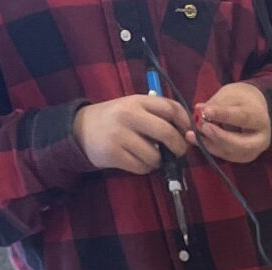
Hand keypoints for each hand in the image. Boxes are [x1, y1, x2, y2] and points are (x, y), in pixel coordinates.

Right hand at [73, 95, 187, 173]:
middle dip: (179, 146)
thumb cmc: (115, 119)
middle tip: (179, 152)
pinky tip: (137, 160)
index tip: (188, 132)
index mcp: (136, 100)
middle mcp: (128, 115)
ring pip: (156, 156)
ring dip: (159, 160)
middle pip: (167, 133)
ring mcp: (120, 135)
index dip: (185, 122)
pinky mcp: (115, 154)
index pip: (170, 108)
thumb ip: (156, 114)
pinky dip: (145, 167)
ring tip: (151, 155)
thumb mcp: (133, 107)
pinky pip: (142, 167)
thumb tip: (187, 131)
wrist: (82, 129)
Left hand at [195, 82, 271, 163]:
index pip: (242, 118)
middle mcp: (260, 140)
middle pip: (240, 144)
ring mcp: (252, 152)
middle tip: (202, 127)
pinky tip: (196, 140)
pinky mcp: (242, 157)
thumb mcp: (231, 95)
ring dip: (209, 144)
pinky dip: (209, 148)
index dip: (223, 115)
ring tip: (192, 134)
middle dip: (218, 136)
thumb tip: (199, 110)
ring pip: (230, 152)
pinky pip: (224, 155)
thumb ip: (216, 103)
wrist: (254, 111)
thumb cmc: (242, 100)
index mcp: (259, 119)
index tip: (206, 111)